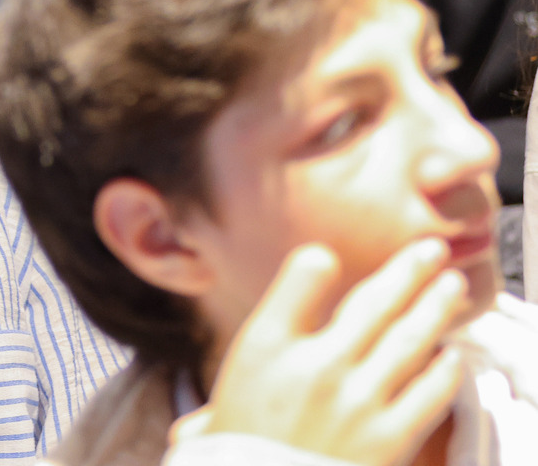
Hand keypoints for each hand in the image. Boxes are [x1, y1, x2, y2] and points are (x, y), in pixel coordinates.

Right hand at [177, 240, 466, 465]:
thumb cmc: (245, 438)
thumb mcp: (237, 373)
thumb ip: (276, 322)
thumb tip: (317, 264)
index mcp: (267, 346)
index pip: (303, 276)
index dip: (321, 260)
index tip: (333, 254)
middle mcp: (315, 367)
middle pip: (374, 303)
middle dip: (409, 270)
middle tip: (431, 250)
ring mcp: (357, 403)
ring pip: (410, 339)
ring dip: (437, 307)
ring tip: (452, 286)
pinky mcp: (390, 439)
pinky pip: (430, 393)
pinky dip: (445, 368)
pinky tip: (451, 353)